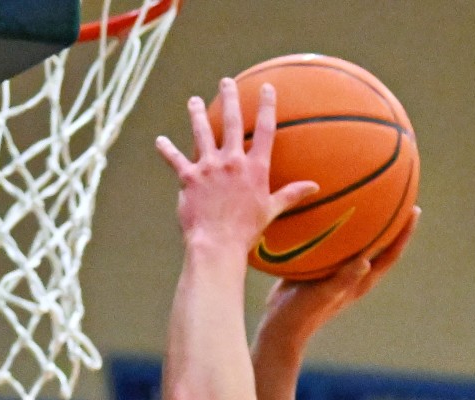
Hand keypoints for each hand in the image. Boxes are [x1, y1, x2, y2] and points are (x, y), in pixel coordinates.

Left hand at [155, 79, 318, 252]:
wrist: (218, 244)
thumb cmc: (247, 231)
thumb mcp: (271, 210)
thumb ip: (291, 194)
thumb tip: (315, 187)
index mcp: (255, 168)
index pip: (264, 130)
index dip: (266, 106)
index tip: (267, 88)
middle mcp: (232, 161)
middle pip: (231, 122)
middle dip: (229, 98)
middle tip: (226, 82)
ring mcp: (208, 167)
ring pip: (201, 132)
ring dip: (197, 114)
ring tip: (194, 102)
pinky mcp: (188, 177)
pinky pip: (175, 159)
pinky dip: (166, 150)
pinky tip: (160, 141)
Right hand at [256, 207, 420, 345]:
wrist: (279, 325)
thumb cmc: (304, 313)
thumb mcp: (324, 294)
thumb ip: (344, 279)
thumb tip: (366, 261)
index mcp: (362, 281)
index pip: (391, 254)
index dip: (404, 233)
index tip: (415, 210)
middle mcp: (355, 274)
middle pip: (381, 244)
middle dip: (391, 222)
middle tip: (399, 195)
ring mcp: (338, 271)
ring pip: (359, 242)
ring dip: (366, 221)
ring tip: (368, 196)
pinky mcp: (321, 268)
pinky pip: (335, 242)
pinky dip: (338, 226)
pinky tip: (329, 209)